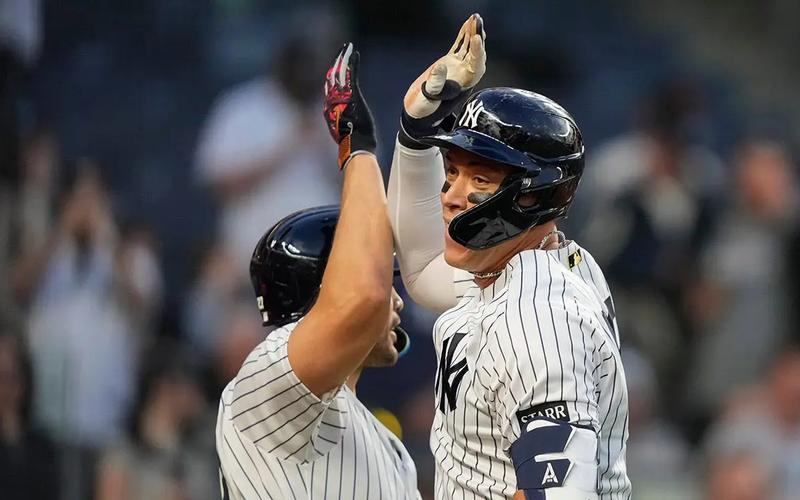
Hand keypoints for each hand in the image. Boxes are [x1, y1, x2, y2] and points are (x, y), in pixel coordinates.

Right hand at [323, 43, 376, 168]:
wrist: (355, 145)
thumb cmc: (352, 143)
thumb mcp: (343, 131)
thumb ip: (339, 123)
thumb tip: (340, 126)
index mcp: (329, 108)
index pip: (329, 88)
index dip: (332, 76)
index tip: (334, 67)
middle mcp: (332, 100)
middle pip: (332, 76)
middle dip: (336, 62)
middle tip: (341, 51)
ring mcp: (341, 96)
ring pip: (340, 73)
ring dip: (343, 58)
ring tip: (347, 48)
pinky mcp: (352, 95)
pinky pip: (351, 75)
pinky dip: (353, 63)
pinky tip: (354, 53)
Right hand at [400, 13, 485, 147]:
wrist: (418, 111)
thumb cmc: (424, 108)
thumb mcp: (428, 97)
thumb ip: (435, 84)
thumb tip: (441, 66)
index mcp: (463, 84)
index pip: (475, 65)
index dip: (477, 52)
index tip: (476, 38)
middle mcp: (464, 75)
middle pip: (476, 54)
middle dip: (478, 38)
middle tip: (477, 22)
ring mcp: (458, 67)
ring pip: (469, 48)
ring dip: (472, 33)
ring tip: (474, 19)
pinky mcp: (450, 63)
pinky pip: (460, 46)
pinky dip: (464, 35)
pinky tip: (467, 25)